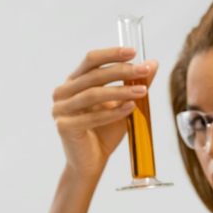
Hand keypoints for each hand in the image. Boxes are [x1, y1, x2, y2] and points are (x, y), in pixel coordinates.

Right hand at [52, 47, 158, 177]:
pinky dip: (113, 112)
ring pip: (93, 95)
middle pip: (93, 76)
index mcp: (74, 81)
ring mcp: (60, 109)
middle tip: (144, 71)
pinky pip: (92, 117)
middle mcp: (63, 92)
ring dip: (120, 92)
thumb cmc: (106, 131)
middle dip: (121, 71)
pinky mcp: (64, 126)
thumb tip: (153, 63)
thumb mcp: (124, 104)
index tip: (134, 51)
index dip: (112, 54)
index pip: (91, 60)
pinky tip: (131, 108)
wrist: (92, 161)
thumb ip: (136, 84)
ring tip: (142, 91)